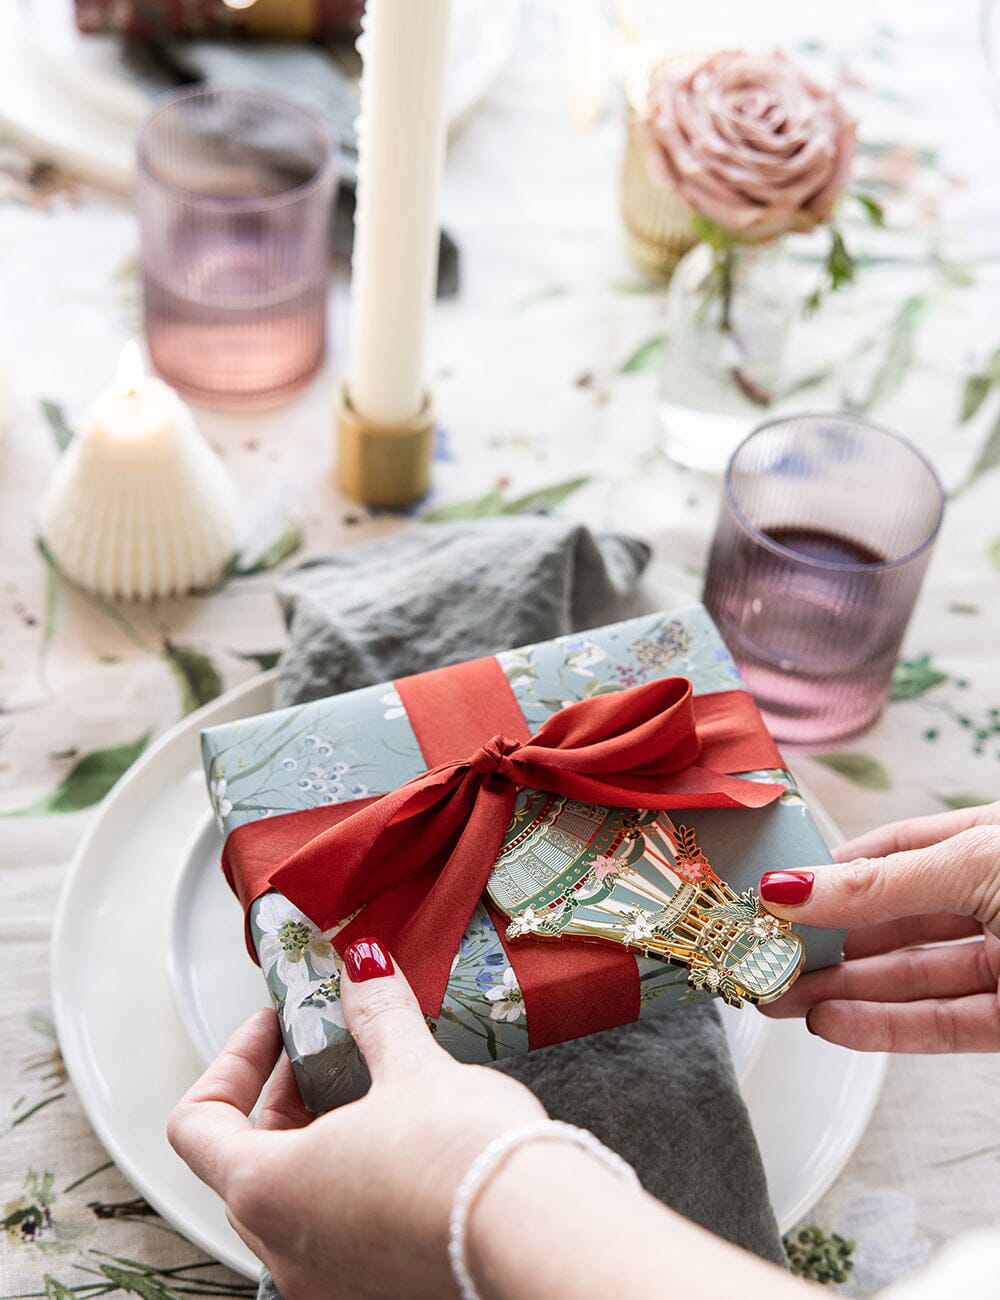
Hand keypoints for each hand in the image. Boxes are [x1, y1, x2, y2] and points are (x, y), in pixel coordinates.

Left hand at [168, 940, 544, 1299]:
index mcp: (269, 1190)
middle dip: (282, 1094)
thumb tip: (362, 967)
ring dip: (316, 1139)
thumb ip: (376, 1013)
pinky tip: (404, 1147)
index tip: (275, 1025)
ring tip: (372, 1091)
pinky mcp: (377, 1290)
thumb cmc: (465, 1166)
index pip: (198, 1123)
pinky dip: (351, 1182)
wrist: (540, 1239)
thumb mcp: (412, 1068)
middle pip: (244, 1162)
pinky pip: (338, 1232)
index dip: (232, 1061)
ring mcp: (330, 1282)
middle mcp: (286, 1249)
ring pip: (294, 1201)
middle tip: (325, 1047)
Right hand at [759, 802, 999, 1051]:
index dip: (839, 871)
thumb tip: (788, 887)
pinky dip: (884, 1028)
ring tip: (780, 996)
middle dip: (828, 939)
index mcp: (990, 843)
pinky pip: (943, 1025)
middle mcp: (997, 900)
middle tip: (767, 952)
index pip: (901, 850)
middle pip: (895, 920)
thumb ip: (881, 884)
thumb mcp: (974, 864)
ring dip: (842, 990)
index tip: (782, 891)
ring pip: (912, 978)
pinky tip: (831, 1023)